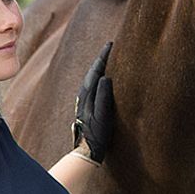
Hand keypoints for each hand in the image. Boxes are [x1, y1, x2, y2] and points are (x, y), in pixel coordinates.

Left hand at [72, 41, 115, 164]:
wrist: (86, 149)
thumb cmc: (97, 133)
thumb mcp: (102, 115)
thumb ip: (103, 96)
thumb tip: (106, 77)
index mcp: (87, 94)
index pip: (96, 69)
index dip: (103, 56)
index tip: (111, 44)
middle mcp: (83, 94)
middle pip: (93, 71)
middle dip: (101, 58)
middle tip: (111, 46)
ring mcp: (84, 99)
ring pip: (92, 77)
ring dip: (100, 66)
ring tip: (109, 58)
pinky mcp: (87, 105)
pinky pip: (93, 84)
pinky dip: (99, 76)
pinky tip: (104, 77)